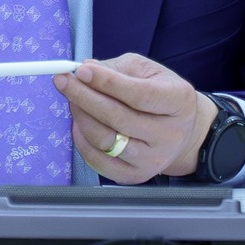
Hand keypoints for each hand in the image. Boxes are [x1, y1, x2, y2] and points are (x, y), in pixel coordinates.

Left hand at [55, 53, 214, 182]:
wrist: (182, 131)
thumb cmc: (159, 93)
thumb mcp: (146, 70)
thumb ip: (116, 68)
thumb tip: (84, 70)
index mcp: (178, 101)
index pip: (139, 94)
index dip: (106, 82)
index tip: (81, 70)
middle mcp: (170, 134)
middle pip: (118, 118)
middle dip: (83, 97)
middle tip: (63, 81)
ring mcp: (154, 159)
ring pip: (105, 140)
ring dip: (81, 117)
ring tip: (72, 100)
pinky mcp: (136, 176)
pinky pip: (99, 161)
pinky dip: (82, 141)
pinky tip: (80, 124)